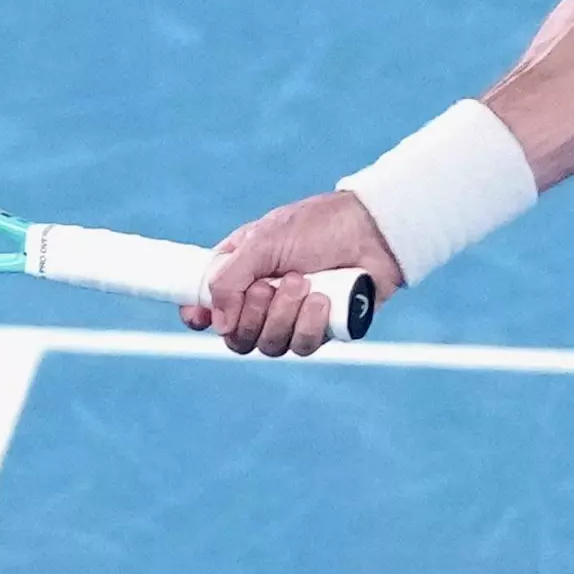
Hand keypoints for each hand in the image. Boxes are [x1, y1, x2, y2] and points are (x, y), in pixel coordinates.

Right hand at [193, 192, 398, 355]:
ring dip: (284, 315)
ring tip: (305, 282)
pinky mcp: (320, 331)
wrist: (373, 232)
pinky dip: (310, 324)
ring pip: (269, 345)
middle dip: (253, 313)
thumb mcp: (262, 240)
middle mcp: (263, 301)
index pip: (209, 306)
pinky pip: (302, 346)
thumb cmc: (316, 227)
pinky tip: (324, 299)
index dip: (200, 316)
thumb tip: (217, 323)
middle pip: (237, 337)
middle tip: (271, 284)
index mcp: (241, 274)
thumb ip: (229, 279)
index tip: (200, 317)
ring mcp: (292, 318)